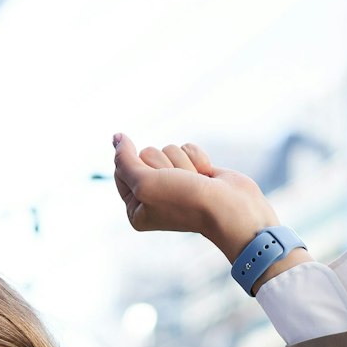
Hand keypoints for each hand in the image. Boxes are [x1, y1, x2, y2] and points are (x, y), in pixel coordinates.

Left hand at [111, 134, 278, 258]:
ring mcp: (175, 183)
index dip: (137, 167)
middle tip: (178, 184)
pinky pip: (186, 148)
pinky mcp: (195, 171)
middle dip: (163, 165)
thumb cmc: (185, 202)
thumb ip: (124, 160)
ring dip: (182, 163)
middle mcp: (154, 196)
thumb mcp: (144, 183)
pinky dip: (197, 158)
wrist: (230, 208)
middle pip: (145, 155)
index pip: (121, 169)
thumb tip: (116, 137)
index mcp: (136, 209)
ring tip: (194, 182)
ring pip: (168, 149)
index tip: (155, 183)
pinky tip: (206, 175)